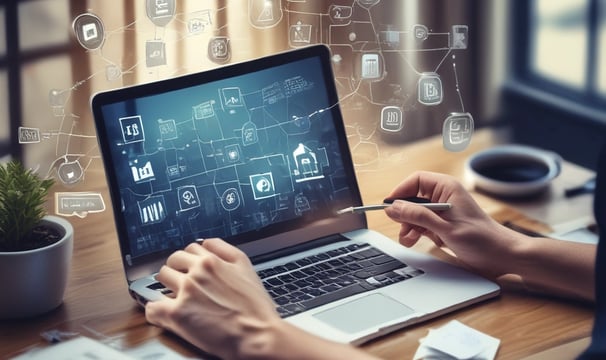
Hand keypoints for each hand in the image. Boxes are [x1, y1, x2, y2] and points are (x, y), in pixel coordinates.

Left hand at [144, 238, 279, 358]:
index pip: (190, 249)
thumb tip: (207, 243)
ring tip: (175, 297)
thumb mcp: (246, 267)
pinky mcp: (177, 314)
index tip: (191, 268)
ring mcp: (185, 292)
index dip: (191, 259)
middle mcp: (197, 273)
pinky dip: (155, 310)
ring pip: (161, 278)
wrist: (258, 334)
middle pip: (173, 260)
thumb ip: (225, 250)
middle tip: (182, 282)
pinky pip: (153, 307)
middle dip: (177, 270)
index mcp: (212, 261)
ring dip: (166, 286)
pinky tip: (163, 314)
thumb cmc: (255, 307)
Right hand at [383, 171, 519, 277]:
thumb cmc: (482, 239)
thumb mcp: (445, 228)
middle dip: (404, 214)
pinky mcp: (443, 225)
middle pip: (412, 198)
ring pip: (415, 213)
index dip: (400, 192)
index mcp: (447, 188)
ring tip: (408, 239)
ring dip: (408, 226)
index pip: (415, 180)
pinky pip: (422, 224)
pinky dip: (415, 232)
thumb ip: (417, 216)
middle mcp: (444, 197)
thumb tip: (393, 208)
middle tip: (402, 228)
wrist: (502, 256)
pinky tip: (415, 241)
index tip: (389, 207)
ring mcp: (443, 211)